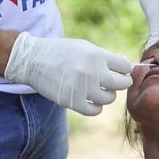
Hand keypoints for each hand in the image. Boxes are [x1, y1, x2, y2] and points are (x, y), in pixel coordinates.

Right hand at [5, 32, 132, 115]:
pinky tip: (91, 100)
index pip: (124, 66)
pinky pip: (95, 110)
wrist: (33, 60)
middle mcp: (91, 71)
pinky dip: (96, 107)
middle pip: (121, 84)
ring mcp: (82, 88)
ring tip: (98, 89)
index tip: (121, 71)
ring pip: (109, 98)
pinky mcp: (72, 101)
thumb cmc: (61, 52)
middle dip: (121, 82)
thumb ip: (104, 58)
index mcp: (96, 55)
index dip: (125, 69)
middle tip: (115, 82)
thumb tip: (126, 70)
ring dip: (106, 95)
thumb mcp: (84, 47)